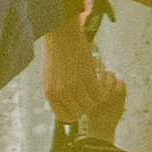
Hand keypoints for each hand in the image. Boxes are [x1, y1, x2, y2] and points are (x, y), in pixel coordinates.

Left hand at [40, 32, 128, 149]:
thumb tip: (65, 105)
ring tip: (95, 87)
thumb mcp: (49, 77)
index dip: (74, 114)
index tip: (78, 107)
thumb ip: (56, 93)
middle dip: (85, 106)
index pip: (64, 116)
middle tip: (88, 94)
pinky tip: (101, 82)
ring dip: (95, 98)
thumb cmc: (55, 54)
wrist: (61, 35)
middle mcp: (61, 92)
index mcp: (50, 93)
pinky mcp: (88, 76)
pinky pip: (99, 94)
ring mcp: (75, 85)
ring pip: (90, 104)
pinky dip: (102, 91)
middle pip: (79, 112)